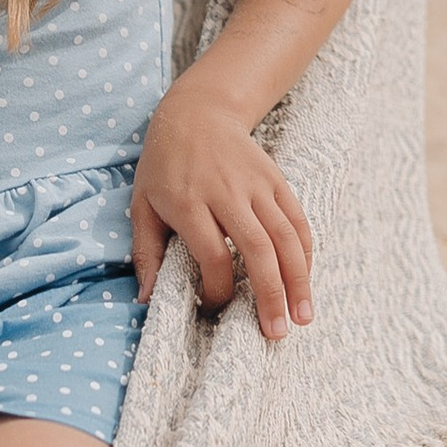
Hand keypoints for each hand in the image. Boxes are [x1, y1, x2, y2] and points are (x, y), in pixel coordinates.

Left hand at [130, 81, 315, 339]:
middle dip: (270, 294)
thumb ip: (145, 253)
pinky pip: (297, 220)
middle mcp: (226, 193)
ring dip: (297, 280)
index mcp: (188, 202)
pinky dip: (305, 253)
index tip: (216, 308)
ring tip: (302, 317)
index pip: (212, 255)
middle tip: (276, 333)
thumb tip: (144, 300)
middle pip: (257, 248)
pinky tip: (305, 282)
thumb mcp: (142, 205)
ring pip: (285, 236)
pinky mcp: (276, 180)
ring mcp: (256, 185)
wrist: (197, 113)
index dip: (217, 289)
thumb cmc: (164, 166)